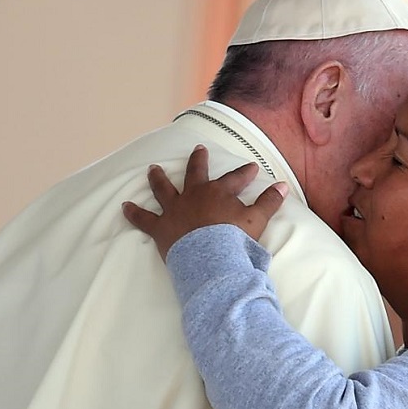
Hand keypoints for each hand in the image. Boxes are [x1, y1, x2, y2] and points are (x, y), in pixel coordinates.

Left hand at [122, 145, 287, 259]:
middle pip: (195, 173)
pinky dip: (134, 213)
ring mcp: (175, 210)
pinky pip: (143, 219)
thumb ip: (270, 202)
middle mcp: (194, 195)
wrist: (210, 259)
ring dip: (158, 179)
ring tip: (151, 169)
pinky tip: (124, 206)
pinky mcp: (160, 227)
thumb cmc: (234, 239)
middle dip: (198, 160)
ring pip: (164, 189)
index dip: (244, 173)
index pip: (235, 178)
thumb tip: (283, 185)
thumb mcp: (257, 219)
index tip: (252, 167)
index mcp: (218, 192)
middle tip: (198, 149)